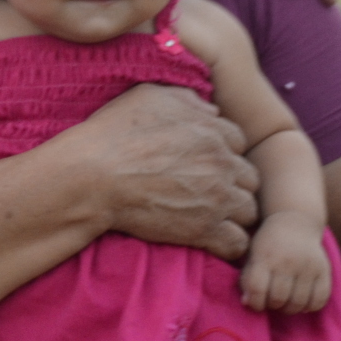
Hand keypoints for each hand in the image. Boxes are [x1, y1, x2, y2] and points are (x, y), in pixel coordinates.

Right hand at [77, 83, 255, 260]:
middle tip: (209, 191)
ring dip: (234, 213)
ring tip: (212, 217)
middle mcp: (222, 163)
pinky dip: (228, 244)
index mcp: (212, 131)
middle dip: (233, 183)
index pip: (237, 142)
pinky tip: (212, 240)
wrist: (92, 176)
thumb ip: (186, 99)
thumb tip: (212, 109)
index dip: (222, 152)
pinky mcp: (205, 230)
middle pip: (248, 177)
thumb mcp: (148, 96)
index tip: (204, 163)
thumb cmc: (113, 133)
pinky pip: (236, 242)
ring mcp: (217, 198)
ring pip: (248, 210)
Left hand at [241, 214, 333, 312]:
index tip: (256, 304)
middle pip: (278, 298)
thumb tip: (246, 303)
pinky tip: (303, 303)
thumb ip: (247, 279)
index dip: (255, 303)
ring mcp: (308, 266)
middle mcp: (287, 261)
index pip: (257, 289)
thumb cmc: (268, 244)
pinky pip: (320, 298)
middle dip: (272, 306)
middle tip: (272, 303)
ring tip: (285, 304)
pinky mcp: (324, 270)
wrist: (294, 224)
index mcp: (265, 257)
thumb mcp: (252, 255)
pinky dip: (310, 307)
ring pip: (298, 302)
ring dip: (290, 309)